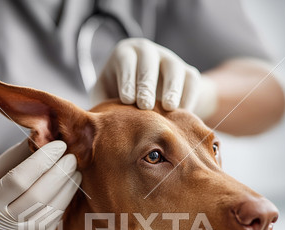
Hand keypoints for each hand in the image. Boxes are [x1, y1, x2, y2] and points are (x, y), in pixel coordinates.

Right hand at [0, 140, 80, 229]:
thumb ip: (12, 160)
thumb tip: (41, 138)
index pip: (18, 180)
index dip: (42, 161)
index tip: (59, 145)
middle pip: (38, 198)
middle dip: (60, 175)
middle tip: (72, 158)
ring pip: (49, 215)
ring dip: (67, 191)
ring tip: (74, 173)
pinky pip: (50, 227)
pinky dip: (60, 207)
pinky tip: (66, 193)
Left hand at [92, 38, 215, 115]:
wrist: (150, 101)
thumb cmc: (120, 99)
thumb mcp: (105, 96)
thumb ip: (100, 103)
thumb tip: (92, 122)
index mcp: (125, 55)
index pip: (126, 61)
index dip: (127, 79)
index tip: (127, 100)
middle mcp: (148, 53)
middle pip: (149, 62)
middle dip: (147, 84)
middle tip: (145, 105)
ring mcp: (171, 60)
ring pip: (174, 69)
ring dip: (172, 88)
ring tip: (169, 108)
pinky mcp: (189, 73)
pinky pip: (191, 81)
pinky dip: (188, 96)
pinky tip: (183, 114)